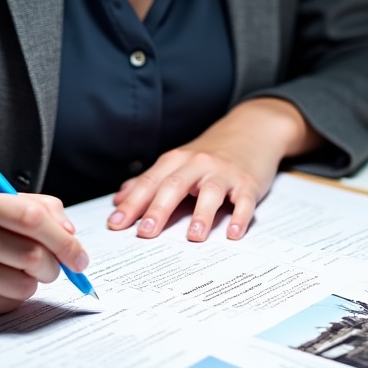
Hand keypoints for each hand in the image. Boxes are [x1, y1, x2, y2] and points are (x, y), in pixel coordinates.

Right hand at [0, 185, 90, 319]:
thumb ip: (38, 206)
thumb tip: (70, 234)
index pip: (31, 217)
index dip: (64, 238)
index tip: (80, 255)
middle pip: (32, 256)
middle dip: (56, 266)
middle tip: (57, 267)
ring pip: (23, 285)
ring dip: (34, 282)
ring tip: (19, 270)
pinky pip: (5, 305)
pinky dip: (13, 295)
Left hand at [106, 97, 319, 242]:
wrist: (251, 130)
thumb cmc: (210, 154)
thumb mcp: (178, 162)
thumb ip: (150, 181)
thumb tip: (119, 200)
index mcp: (177, 160)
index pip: (150, 182)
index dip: (132, 203)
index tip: (116, 223)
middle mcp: (198, 164)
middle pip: (174, 185)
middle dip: (158, 209)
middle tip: (145, 232)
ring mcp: (224, 173)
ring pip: (210, 192)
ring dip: (202, 215)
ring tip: (193, 237)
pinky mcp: (248, 183)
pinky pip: (244, 201)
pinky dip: (240, 217)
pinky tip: (233, 233)